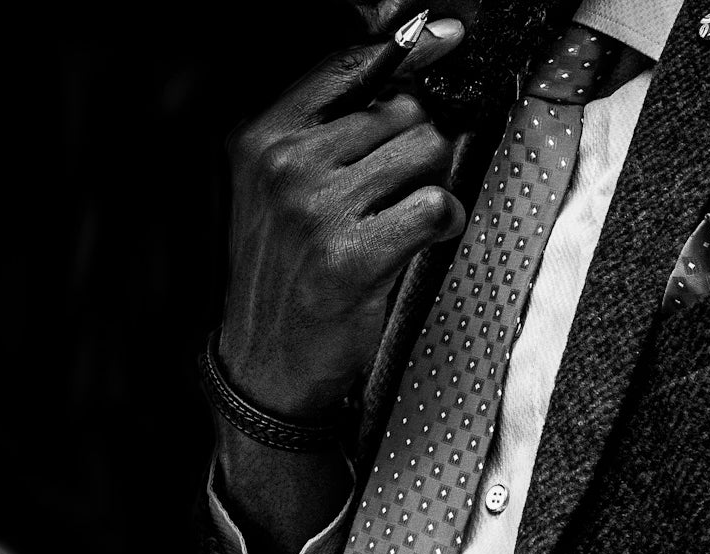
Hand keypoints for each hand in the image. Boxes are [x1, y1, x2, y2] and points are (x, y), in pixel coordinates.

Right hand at [217, 18, 469, 417]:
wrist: (265, 363)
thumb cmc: (285, 268)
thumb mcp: (279, 184)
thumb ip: (333, 122)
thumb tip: (415, 53)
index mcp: (262, 137)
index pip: (348, 64)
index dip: (409, 46)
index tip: (448, 34)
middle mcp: (285, 165)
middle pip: (404, 112)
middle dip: (415, 149)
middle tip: (393, 192)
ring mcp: (316, 208)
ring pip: (426, 152)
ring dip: (430, 186)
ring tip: (400, 220)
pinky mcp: (351, 254)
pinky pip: (434, 206)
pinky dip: (442, 224)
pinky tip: (418, 243)